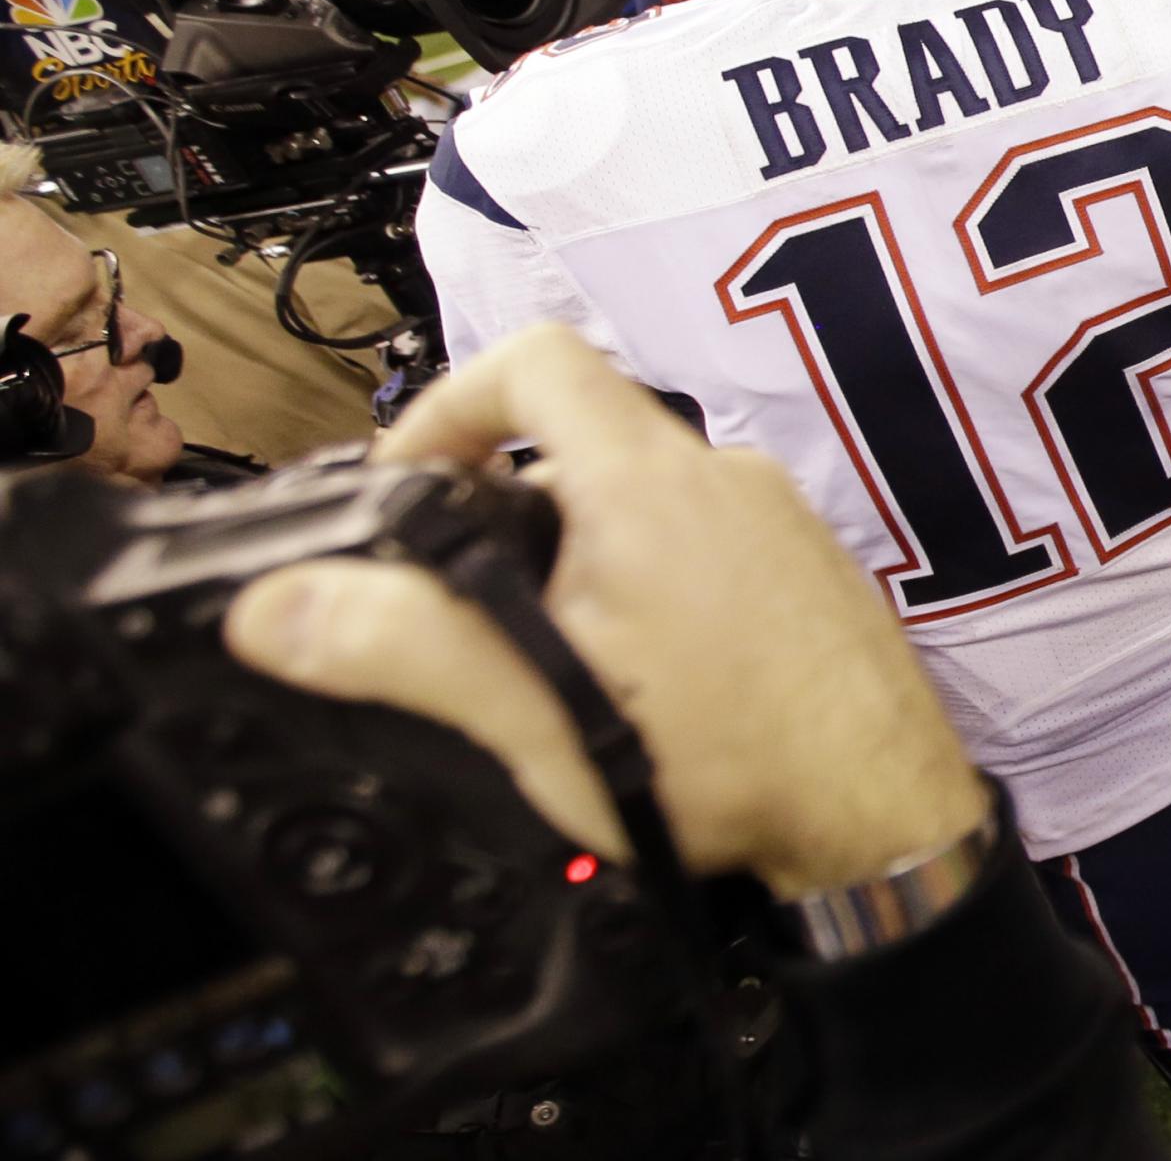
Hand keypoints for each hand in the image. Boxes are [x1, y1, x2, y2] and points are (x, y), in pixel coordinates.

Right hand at [224, 326, 988, 899]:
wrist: (881, 812)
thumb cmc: (736, 763)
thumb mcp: (536, 713)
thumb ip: (401, 647)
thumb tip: (284, 608)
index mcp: (646, 483)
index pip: (532, 362)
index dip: (447, 406)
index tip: (410, 481)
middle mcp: (721, 478)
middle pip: (581, 436)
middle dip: (504, 507)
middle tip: (469, 597)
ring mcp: (775, 518)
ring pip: (641, 499)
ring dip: (579, 559)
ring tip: (556, 657)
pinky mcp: (806, 565)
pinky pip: (705, 542)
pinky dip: (653, 586)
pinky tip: (646, 678)